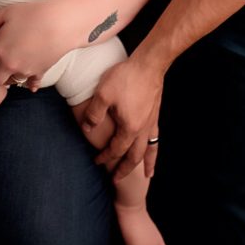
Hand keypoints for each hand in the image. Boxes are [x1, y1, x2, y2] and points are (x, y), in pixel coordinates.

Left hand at [0, 1, 71, 87]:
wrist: (60, 22)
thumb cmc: (32, 13)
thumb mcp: (5, 12)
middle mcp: (9, 64)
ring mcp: (25, 70)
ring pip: (10, 83)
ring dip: (9, 77)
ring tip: (12, 66)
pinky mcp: (39, 72)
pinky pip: (32, 84)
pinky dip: (30, 84)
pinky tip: (30, 83)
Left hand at [81, 58, 164, 180]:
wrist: (149, 65)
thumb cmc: (125, 77)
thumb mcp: (103, 94)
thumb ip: (94, 114)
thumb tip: (87, 128)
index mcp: (129, 128)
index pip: (115, 149)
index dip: (105, 157)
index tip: (97, 161)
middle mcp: (142, 130)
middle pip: (134, 157)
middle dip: (124, 169)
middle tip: (116, 179)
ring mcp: (151, 123)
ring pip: (149, 150)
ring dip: (146, 164)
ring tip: (148, 175)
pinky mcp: (155, 115)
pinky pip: (156, 138)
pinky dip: (156, 149)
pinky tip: (154, 150)